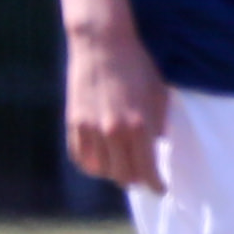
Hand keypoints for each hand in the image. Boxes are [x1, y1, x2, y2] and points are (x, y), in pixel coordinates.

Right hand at [62, 17, 169, 190]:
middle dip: (137, 180)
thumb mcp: (159, 94)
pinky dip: (92, 165)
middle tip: (144, 178)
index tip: (160, 189)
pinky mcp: (73, 122)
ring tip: (123, 168)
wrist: (103, 44)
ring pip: (101, 170)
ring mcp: (90, 128)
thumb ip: (159, 124)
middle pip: (124, 175)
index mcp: (139, 125)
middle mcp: (113, 131)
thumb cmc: (137, 66)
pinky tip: (102, 161)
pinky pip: (81, 157)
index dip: (155, 184)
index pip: (147, 170)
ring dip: (114, 173)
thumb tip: (157, 147)